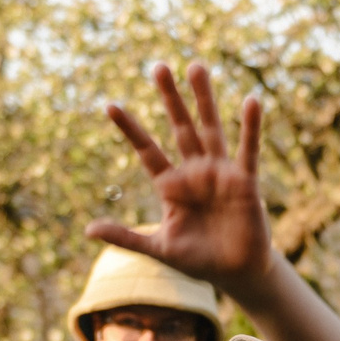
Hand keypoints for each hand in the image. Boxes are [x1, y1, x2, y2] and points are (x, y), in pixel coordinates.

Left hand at [85, 63, 278, 298]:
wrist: (236, 274)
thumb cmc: (198, 261)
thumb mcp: (158, 249)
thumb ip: (127, 238)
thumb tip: (88, 231)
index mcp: (171, 186)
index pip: (147, 151)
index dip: (130, 129)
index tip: (111, 105)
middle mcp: (194, 172)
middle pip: (179, 127)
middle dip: (169, 98)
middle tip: (158, 67)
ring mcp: (219, 173)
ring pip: (209, 128)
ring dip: (204, 98)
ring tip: (196, 66)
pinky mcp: (244, 181)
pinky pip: (246, 150)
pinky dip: (249, 127)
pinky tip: (251, 102)